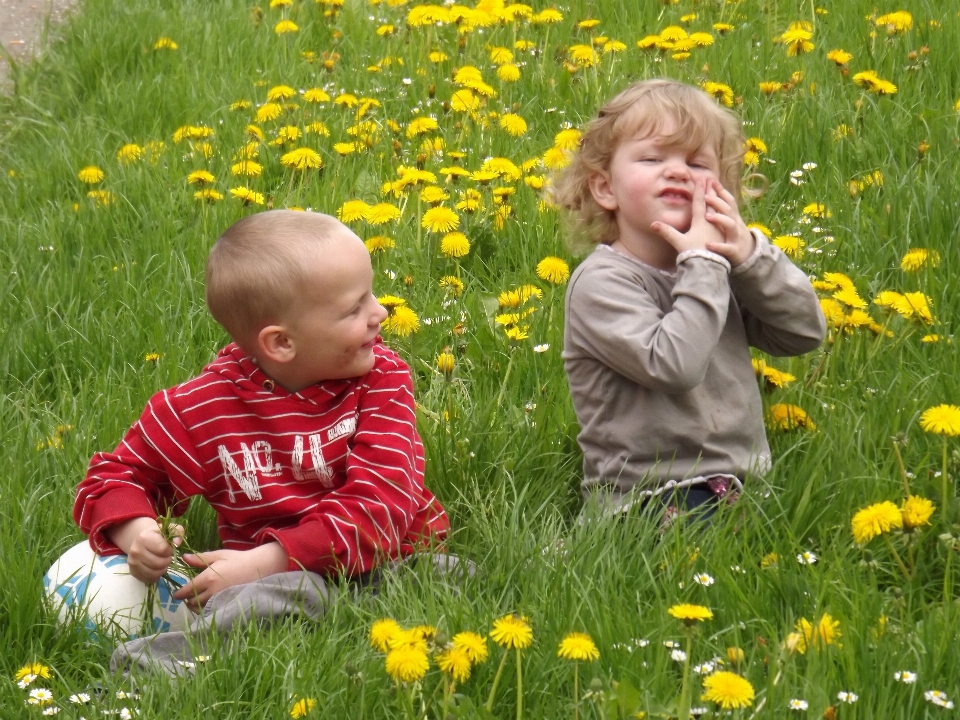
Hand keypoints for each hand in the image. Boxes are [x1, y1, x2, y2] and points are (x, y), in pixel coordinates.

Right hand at [113, 518, 182, 583]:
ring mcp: (133, 562)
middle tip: (168, 557)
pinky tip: (157, 569)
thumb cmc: (157, 535)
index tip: (170, 549)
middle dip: (167, 561)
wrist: (141, 541)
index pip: (163, 549)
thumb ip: (176, 532)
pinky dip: (156, 576)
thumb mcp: (167, 529)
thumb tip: (177, 542)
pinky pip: (148, 579)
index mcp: (144, 538)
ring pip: (154, 573)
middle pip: (158, 563)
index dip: (170, 551)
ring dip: (163, 569)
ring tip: (163, 563)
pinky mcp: (133, 572)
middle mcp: (136, 551)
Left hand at [173, 543, 287, 611]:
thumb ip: (200, 559)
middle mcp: (212, 591)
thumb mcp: (219, 555)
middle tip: (187, 596)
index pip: (186, 590)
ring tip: (196, 601)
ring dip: (195, 606)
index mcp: (208, 578)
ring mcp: (220, 600)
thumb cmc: (238, 559)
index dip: (179, 593)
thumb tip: (184, 558)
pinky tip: (207, 604)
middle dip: (187, 600)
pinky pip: (211, 612)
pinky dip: (205, 610)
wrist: (259, 568)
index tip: (177, 595)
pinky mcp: (227, 605)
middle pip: (192, 602)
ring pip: (200, 609)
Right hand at [650, 176, 724, 254]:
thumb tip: (653, 224)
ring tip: (718, 191)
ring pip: (720, 210)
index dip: (699, 190)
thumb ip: (667, 232)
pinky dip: (725, 212)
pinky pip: (726, 219)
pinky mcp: (725, 236)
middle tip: (711, 179)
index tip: (701, 178)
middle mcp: (711, 222)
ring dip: (718, 199)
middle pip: (711, 203)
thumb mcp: (679, 242)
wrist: (709, 267)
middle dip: (710, 190)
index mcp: (700, 222)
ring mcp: (719, 229)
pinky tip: (726, 211)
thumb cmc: (693, 254)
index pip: (699, 202)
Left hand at [703, 179, 755, 266]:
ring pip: (730, 225)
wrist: (750, 256)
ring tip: (707, 216)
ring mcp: (736, 237)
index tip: (711, 180)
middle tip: (706, 196)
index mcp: (733, 218)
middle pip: (729, 210)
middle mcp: (736, 225)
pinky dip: (719, 246)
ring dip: (720, 219)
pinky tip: (709, 245)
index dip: (721, 190)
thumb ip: (724, 210)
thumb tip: (712, 194)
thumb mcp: (732, 222)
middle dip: (718, 202)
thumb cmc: (735, 237)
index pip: (729, 201)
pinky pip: (727, 248)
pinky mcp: (734, 251)